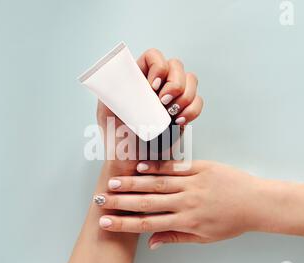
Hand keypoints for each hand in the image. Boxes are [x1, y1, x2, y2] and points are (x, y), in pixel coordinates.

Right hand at [95, 160, 264, 247]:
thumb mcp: (203, 237)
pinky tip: (139, 166)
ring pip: (157, 183)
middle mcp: (186, 203)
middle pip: (147, 202)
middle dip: (120, 201)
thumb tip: (151, 243)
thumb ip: (175, 238)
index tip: (106, 222)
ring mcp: (193, 183)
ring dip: (133, 182)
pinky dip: (156, 166)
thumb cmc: (231, 221)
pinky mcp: (201, 168)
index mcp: (186, 222)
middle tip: (100, 200)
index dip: (124, 223)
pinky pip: (174, 167)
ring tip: (113, 182)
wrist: (256, 202)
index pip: (148, 223)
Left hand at [96, 49, 202, 174]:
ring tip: (170, 114)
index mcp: (136, 78)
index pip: (153, 56)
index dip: (158, 66)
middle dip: (174, 83)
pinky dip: (193, 110)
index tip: (152, 87)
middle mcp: (156, 84)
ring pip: (191, 80)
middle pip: (176, 65)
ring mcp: (171, 97)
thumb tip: (121, 77)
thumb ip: (111, 92)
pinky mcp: (183, 111)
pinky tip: (179, 121)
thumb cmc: (116, 141)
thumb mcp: (106, 113)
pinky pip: (198, 101)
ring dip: (185, 96)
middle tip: (163, 103)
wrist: (132, 165)